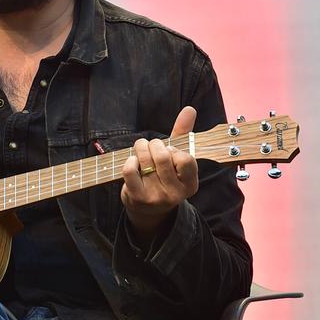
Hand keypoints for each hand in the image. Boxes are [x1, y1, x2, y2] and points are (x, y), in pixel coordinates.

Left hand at [121, 106, 198, 244]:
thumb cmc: (162, 177)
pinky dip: (129, 161)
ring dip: (140, 148)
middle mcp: (176, 193)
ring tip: (140, 150)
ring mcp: (156, 197)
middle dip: (154, 144)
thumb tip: (189, 109)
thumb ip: (183, 134)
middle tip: (151, 147)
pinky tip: (133, 162)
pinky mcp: (138, 197)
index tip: (169, 152)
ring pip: (145, 160)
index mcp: (190, 184)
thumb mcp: (175, 159)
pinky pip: (130, 170)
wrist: (147, 210)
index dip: (174, 150)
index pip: (186, 159)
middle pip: (163, 156)